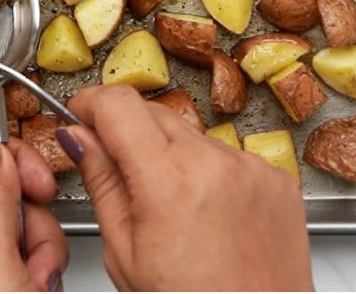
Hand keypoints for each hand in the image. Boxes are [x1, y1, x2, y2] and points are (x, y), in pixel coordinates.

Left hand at [0, 135, 67, 291]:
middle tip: (36, 252)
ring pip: (22, 230)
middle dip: (37, 221)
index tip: (40, 186)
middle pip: (7, 196)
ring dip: (42, 255)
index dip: (17, 161)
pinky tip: (33, 290)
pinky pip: (23, 262)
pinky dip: (38, 276)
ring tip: (34, 283)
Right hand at [59, 84, 312, 290]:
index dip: (90, 103)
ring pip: (189, 133)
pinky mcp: (276, 178)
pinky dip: (208, 171)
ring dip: (169, 153)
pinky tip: (206, 211)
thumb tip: (78, 137)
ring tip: (170, 206)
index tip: (80, 115)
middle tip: (116, 168)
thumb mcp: (124, 252)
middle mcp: (216, 164)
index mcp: (169, 183)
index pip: (118, 104)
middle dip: (125, 130)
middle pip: (152, 111)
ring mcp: (252, 168)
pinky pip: (226, 154)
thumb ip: (101, 182)